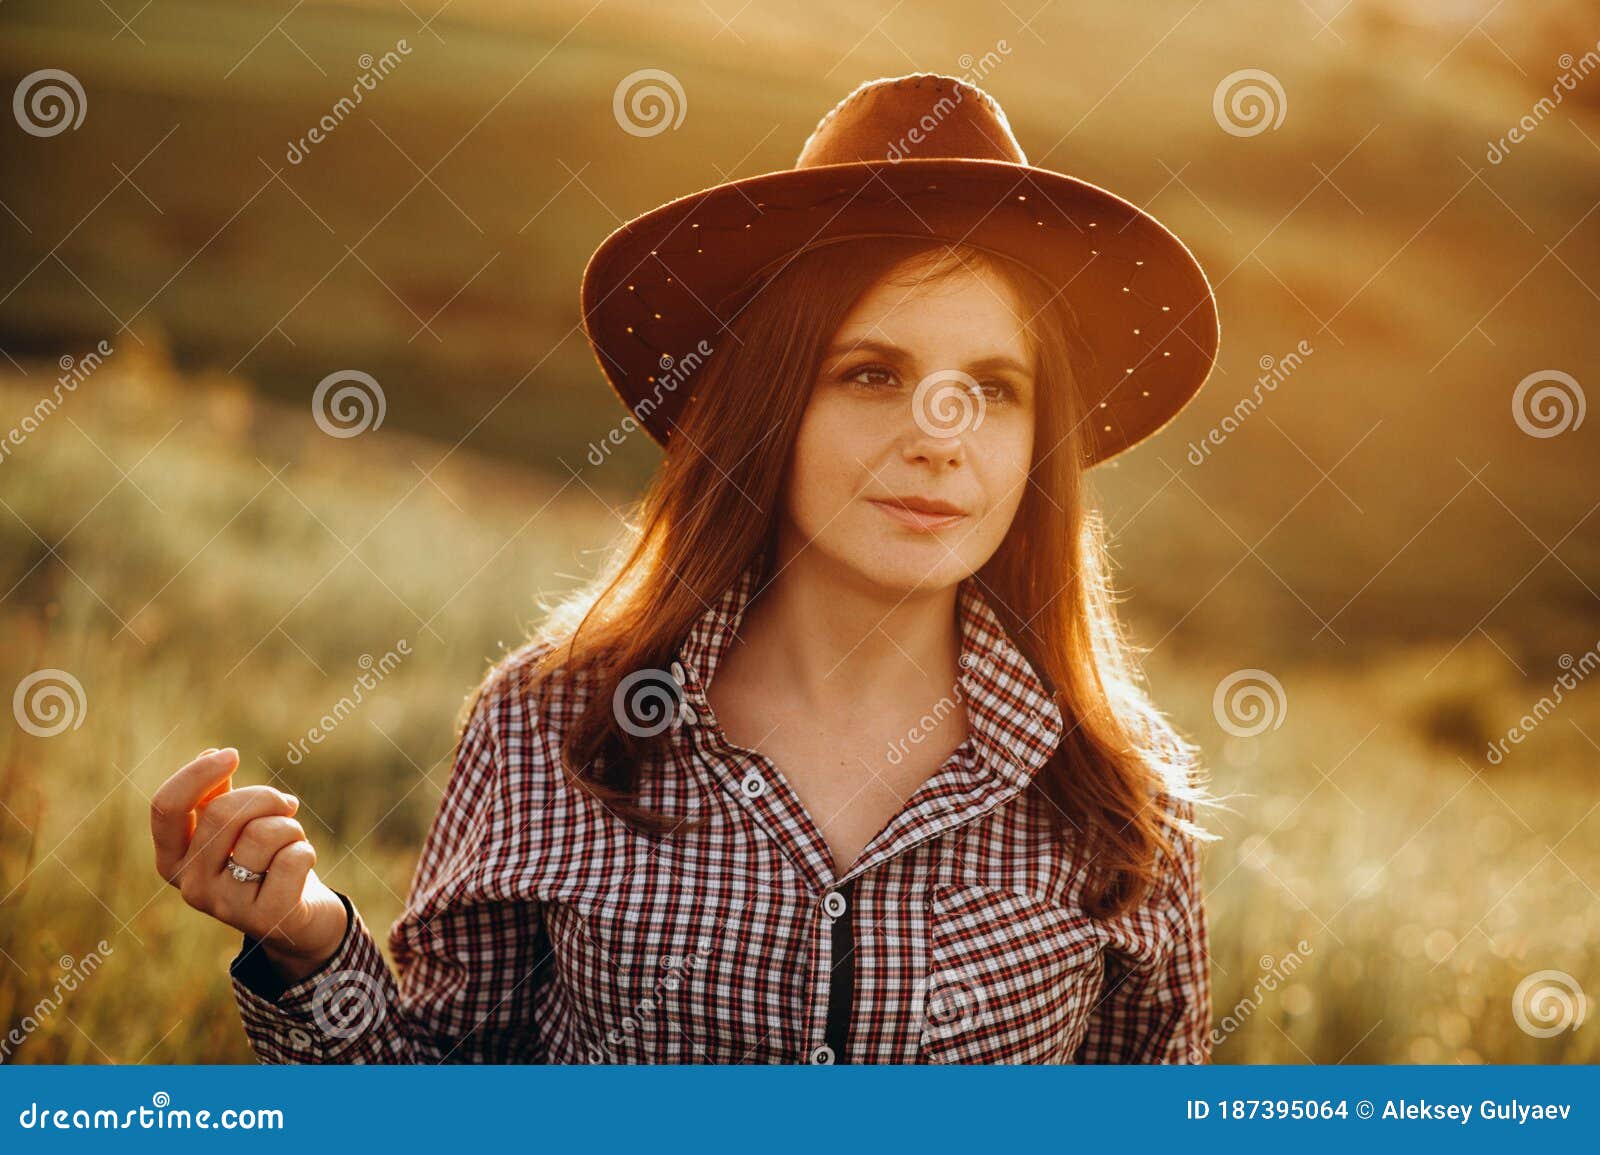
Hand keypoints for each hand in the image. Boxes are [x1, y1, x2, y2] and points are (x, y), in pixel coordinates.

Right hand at [151, 748, 348, 983]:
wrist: (298, 921)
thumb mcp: (236, 830)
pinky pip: (293, 858)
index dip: (197, 774)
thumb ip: (217, 797)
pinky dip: (306, 851)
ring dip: (289, 827)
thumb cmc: (264, 864)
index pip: (166, 808)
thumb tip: (211, 754)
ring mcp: (225, 907)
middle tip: (285, 804)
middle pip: (221, 813)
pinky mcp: (266, 919)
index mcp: (173, 861)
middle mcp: (190, 887)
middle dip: (264, 796)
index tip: (231, 755)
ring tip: (291, 842)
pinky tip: (302, 866)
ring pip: (263, 834)